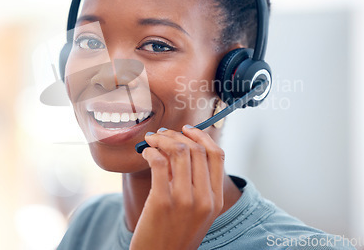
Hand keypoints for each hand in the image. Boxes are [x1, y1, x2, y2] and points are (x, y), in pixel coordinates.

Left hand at [130, 125, 224, 249]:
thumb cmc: (174, 234)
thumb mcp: (196, 212)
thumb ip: (195, 184)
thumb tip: (180, 149)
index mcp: (216, 200)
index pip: (217, 155)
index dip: (201, 136)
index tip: (187, 129)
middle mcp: (205, 199)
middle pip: (196, 150)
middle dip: (176, 135)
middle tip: (162, 134)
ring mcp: (185, 200)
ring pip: (179, 152)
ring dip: (162, 139)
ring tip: (151, 140)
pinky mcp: (162, 201)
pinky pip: (159, 163)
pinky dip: (151, 152)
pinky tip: (146, 154)